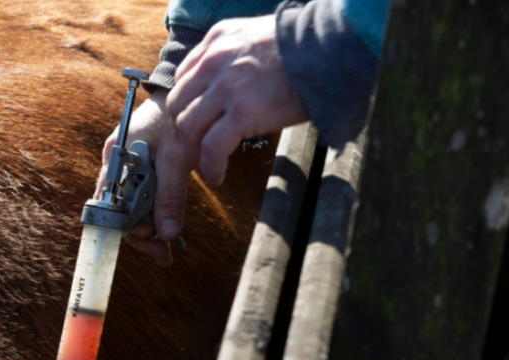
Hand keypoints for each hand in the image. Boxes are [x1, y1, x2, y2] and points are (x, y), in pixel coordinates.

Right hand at [96, 90, 190, 266]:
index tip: (149, 239)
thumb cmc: (177, 118)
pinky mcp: (140, 170)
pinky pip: (140, 199)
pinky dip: (153, 215)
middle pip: (118, 211)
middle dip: (140, 234)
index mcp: (115, 158)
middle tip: (162, 254)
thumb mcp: (177, 157)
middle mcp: (115, 165)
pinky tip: (166, 231)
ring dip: (148, 229)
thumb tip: (166, 235)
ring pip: (130, 208)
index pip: (108, 204)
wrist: (183, 92)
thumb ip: (170, 195)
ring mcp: (126, 168)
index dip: (125, 227)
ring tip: (166, 250)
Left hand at [168, 14, 306, 186]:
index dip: (185, 104)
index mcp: (217, 41)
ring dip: (192, 152)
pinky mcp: (243, 112)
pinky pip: (212, 147)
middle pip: (178, 103)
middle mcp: (215, 61)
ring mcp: (226, 87)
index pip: (183, 77)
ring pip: (188, 127)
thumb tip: (233, 80)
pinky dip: (210, 166)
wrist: (329, 47)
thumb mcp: (258, 36)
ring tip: (204, 165)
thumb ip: (237, 53)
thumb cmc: (304, 47)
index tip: (194, 121)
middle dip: (182, 130)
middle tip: (195, 147)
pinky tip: (217, 176)